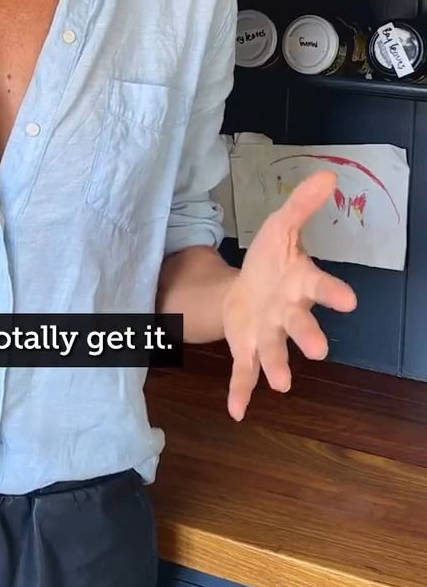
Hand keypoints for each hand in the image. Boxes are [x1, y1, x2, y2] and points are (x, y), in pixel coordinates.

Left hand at [221, 170, 356, 421]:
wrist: (246, 289)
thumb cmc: (270, 261)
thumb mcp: (281, 227)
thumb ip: (302, 205)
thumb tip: (327, 174)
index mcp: (300, 284)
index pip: (321, 286)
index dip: (333, 293)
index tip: (349, 300)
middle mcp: (289, 314)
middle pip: (302, 326)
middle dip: (309, 337)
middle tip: (320, 350)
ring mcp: (269, 335)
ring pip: (276, 353)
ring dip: (278, 368)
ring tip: (281, 384)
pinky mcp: (247, 350)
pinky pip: (245, 373)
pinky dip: (241, 392)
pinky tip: (237, 412)